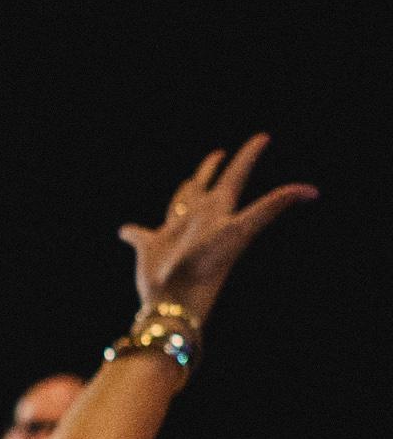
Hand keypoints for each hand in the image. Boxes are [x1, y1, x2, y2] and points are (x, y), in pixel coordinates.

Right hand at [118, 134, 315, 322]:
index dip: (249, 157)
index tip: (263, 138)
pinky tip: (124, 231)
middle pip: (206, 187)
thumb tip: (313, 191)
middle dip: (212, 170)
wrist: (177, 300)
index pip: (236, 177)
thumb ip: (272, 206)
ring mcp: (174, 234)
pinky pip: (138, 235)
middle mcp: (198, 220)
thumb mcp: (242, 231)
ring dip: (181, 194)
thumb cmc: (208, 267)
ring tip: (184, 185)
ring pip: (177, 205)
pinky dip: (131, 232)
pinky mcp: (150, 247)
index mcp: (218, 211)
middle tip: (218, 154)